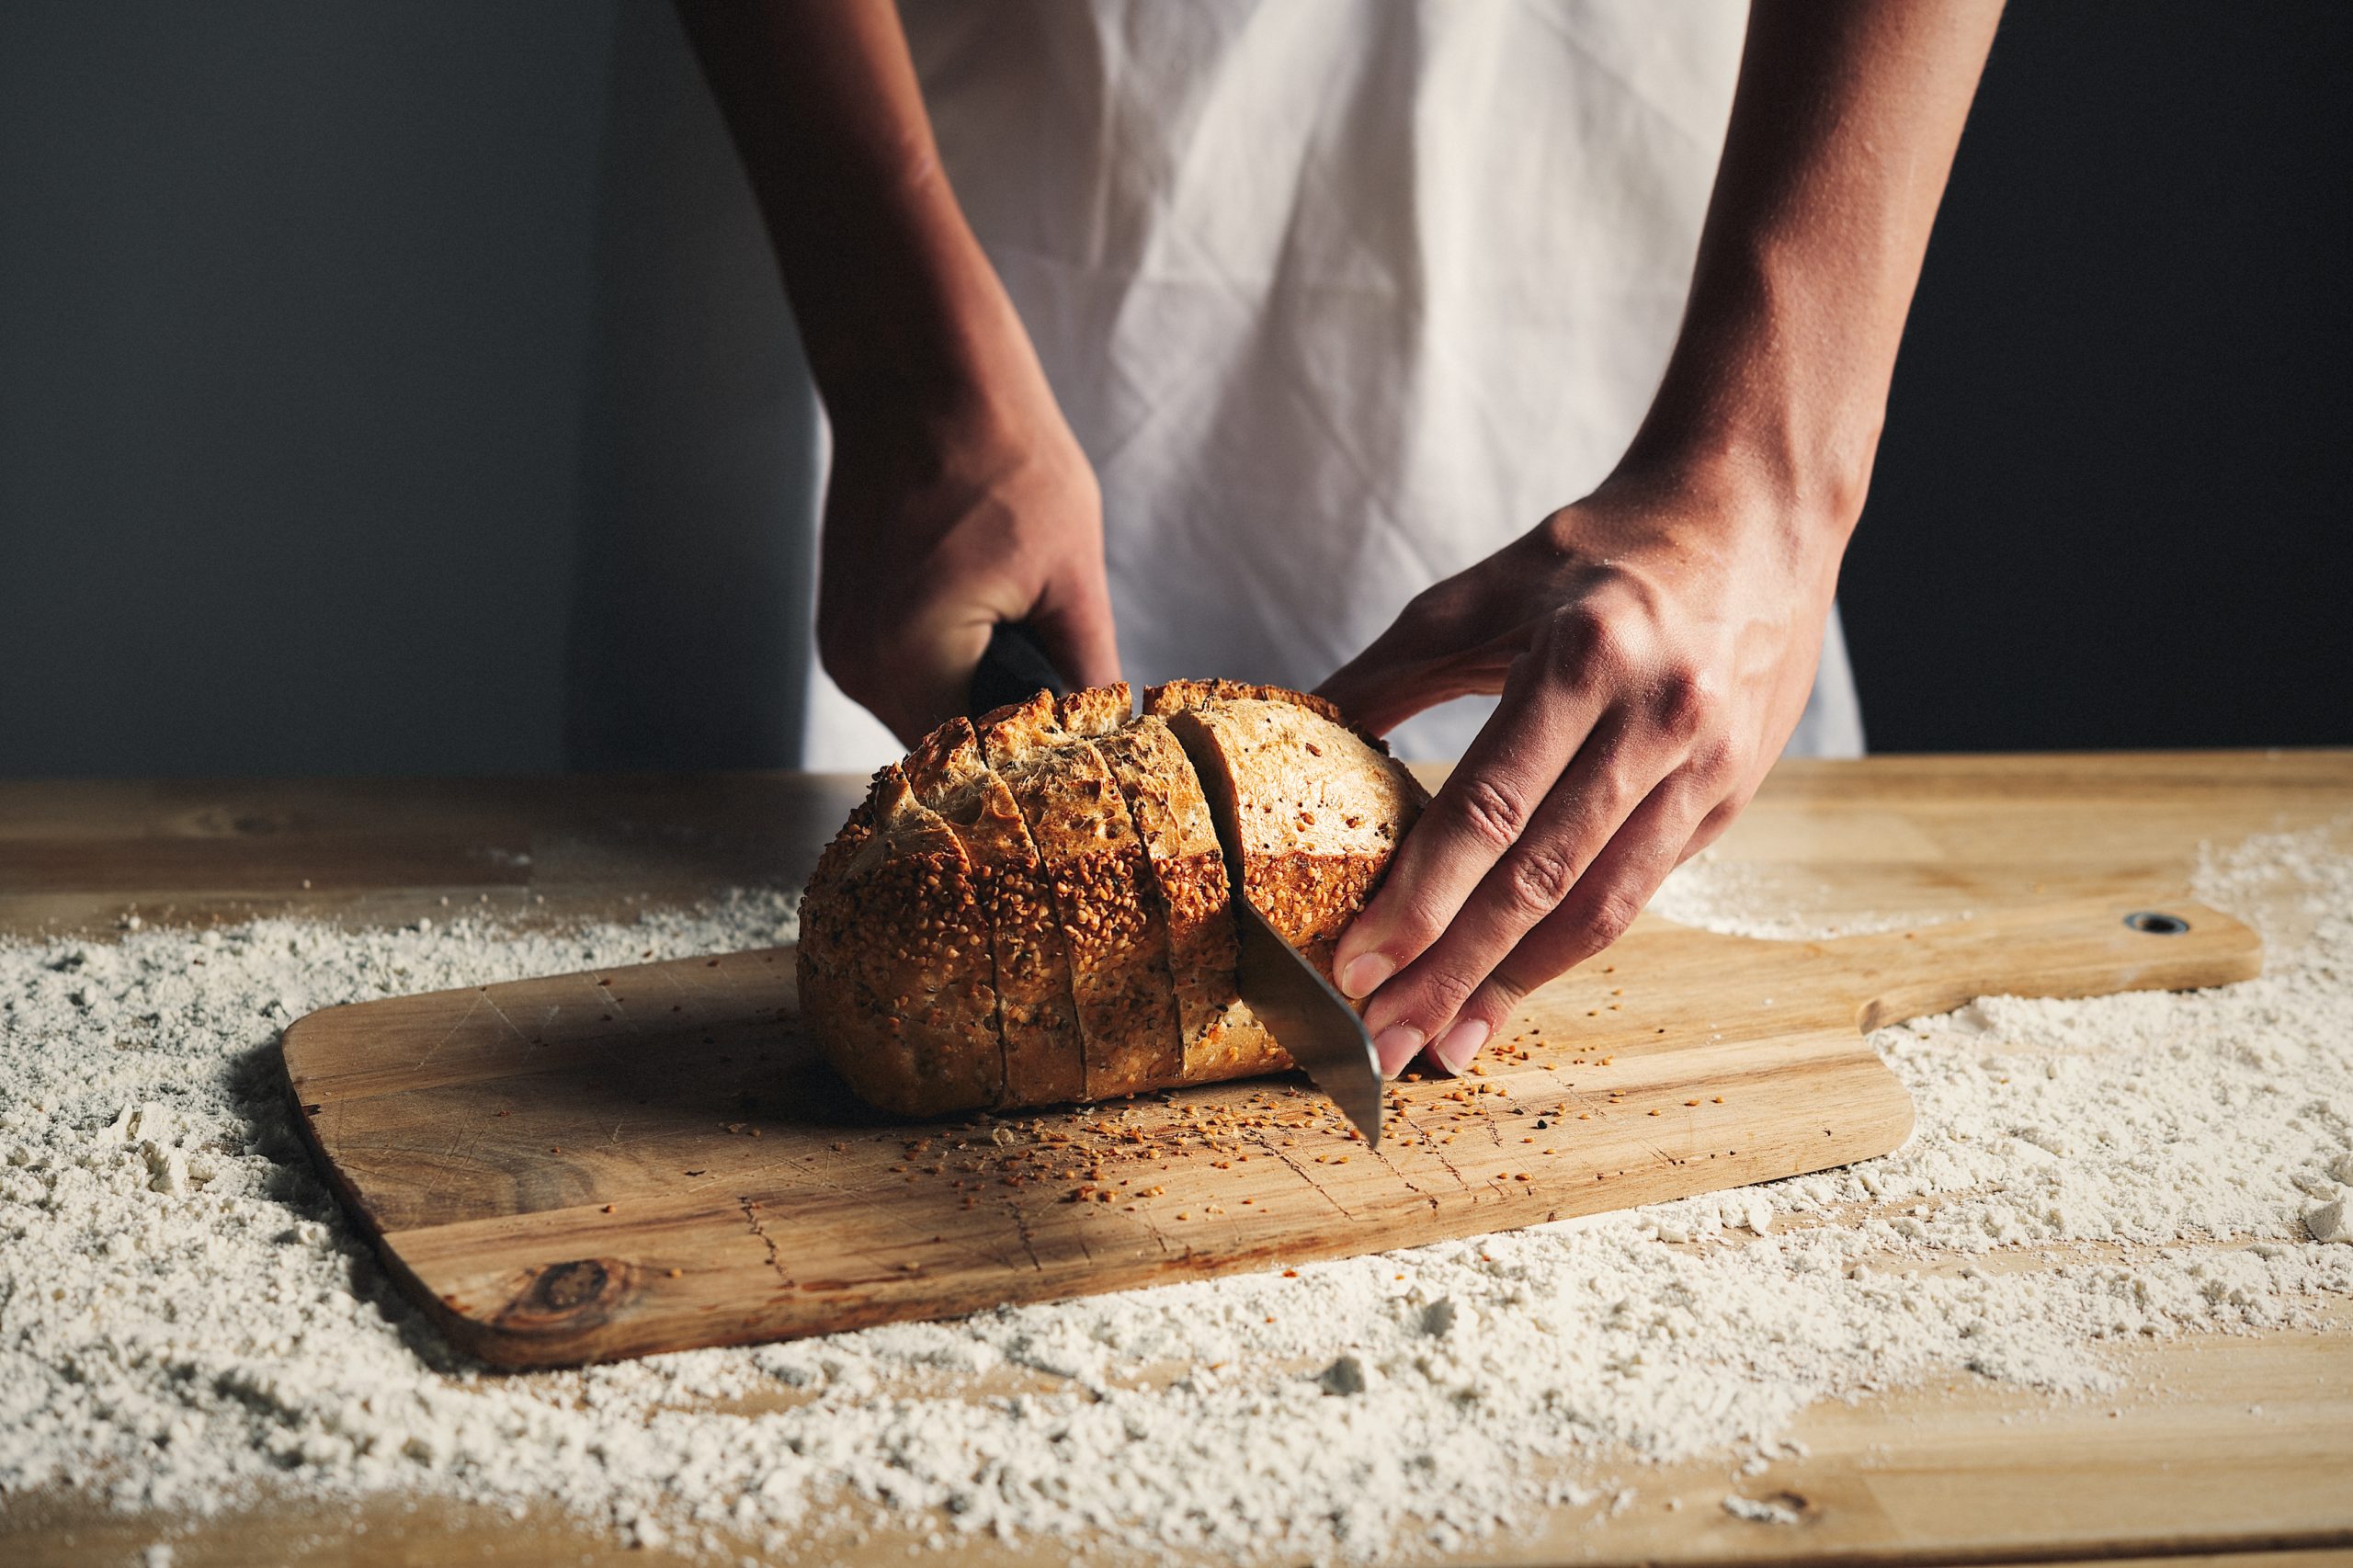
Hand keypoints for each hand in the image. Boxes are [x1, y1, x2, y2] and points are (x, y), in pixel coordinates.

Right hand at [819, 381, 1118, 744]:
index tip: (1078, 754)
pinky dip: (945, 669)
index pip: (979, 763)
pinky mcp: (843, 621)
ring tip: (1029, 656)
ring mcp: (842, 643)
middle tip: (1067, 709)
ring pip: (922, 713)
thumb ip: (1086, 670)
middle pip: (946, 748)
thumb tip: (1110, 734)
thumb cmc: (1002, 456)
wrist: (921, 377)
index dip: (1033, 762)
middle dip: (1006, 733)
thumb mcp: (1072, 573)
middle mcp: (859, 664)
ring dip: (974, 700)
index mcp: (911, 659)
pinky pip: (901, 676)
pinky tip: (989, 631)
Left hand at [1318, 464, 1845, 1076]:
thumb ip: (1390, 670)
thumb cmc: (1602, 551)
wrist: (1756, 515)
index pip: (1489, 807)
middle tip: (1386, 1039)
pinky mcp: (1732, 796)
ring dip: (1515, 986)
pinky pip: (1640, 891)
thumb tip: (1294, 728)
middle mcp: (1657, 717)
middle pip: (1540, 878)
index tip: (1357, 965)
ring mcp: (1706, 765)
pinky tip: (1515, 986)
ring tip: (1444, 1042)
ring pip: (1601, 906)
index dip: (1420, 899)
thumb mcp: (1486, 591)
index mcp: (1584, 655)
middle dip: (1453, 971)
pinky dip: (1571, 948)